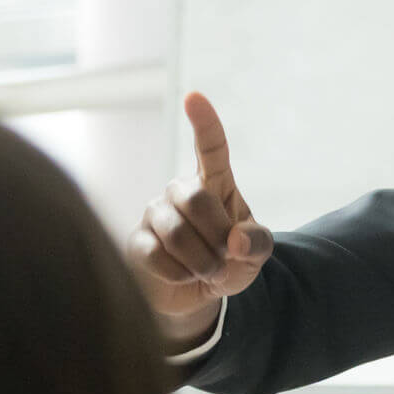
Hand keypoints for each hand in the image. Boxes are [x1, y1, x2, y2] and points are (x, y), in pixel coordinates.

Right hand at [126, 92, 273, 349]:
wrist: (200, 295)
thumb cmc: (230, 262)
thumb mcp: (255, 255)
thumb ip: (257, 243)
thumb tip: (236, 240)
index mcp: (215, 184)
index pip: (211, 148)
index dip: (204, 123)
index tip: (194, 98)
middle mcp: (180, 191)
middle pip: (196, 199)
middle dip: (217, 236)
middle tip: (226, 258)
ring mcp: (155, 214)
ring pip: (177, 233)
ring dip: (202, 262)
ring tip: (209, 271)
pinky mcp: (137, 241)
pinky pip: (156, 255)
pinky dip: (179, 274)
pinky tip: (183, 276)